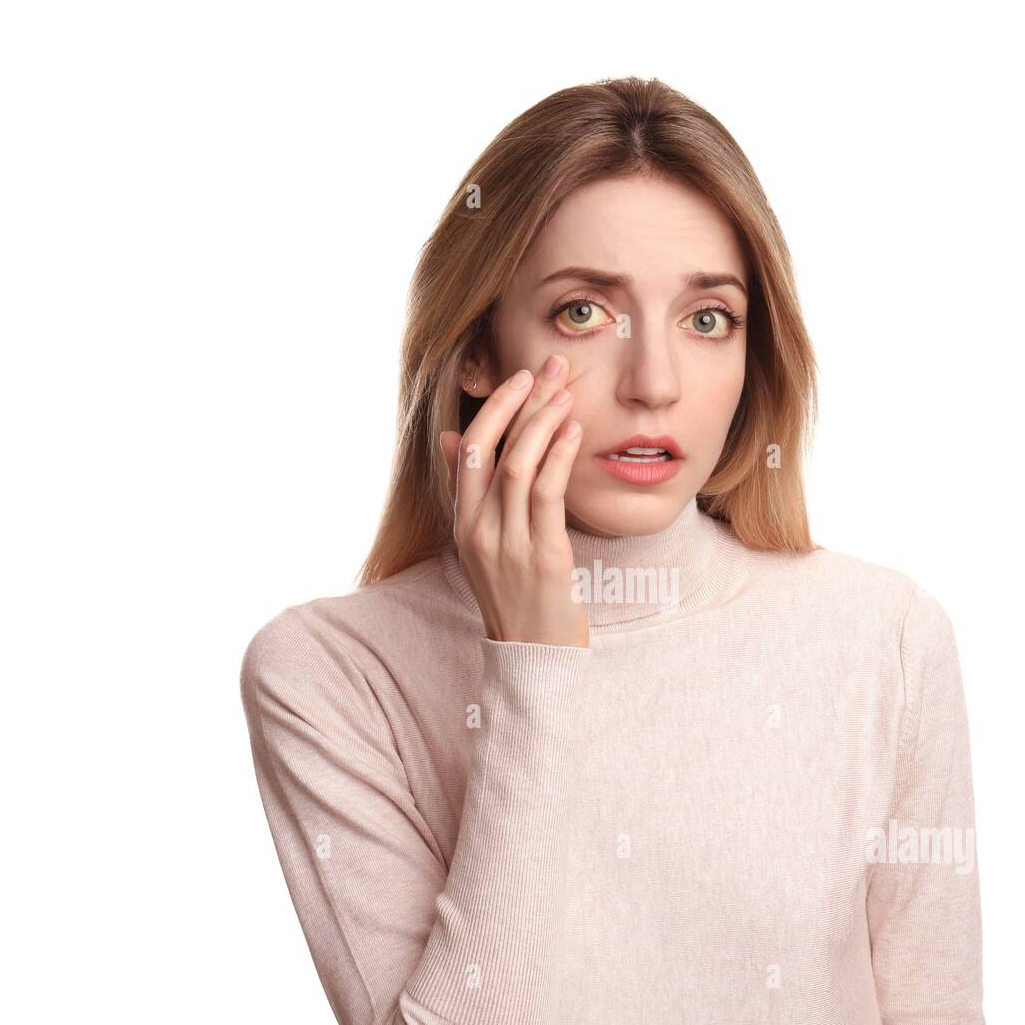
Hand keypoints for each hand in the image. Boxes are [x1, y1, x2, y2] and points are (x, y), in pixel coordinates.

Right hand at [440, 354, 587, 647]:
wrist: (534, 657)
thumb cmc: (519, 597)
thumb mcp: (486, 544)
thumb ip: (471, 492)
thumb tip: (451, 438)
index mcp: (463, 523)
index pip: (468, 449)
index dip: (495, 407)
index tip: (521, 375)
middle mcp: (477, 530)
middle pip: (487, 449)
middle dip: (519, 401)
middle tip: (549, 367)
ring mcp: (507, 545)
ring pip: (516, 467)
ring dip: (542, 422)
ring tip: (566, 392)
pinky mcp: (542, 558)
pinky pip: (545, 496)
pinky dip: (558, 457)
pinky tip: (573, 431)